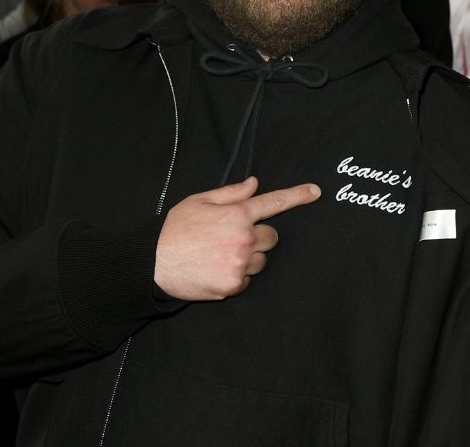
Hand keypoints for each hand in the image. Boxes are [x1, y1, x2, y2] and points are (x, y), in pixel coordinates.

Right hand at [154, 177, 319, 300]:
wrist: (153, 264)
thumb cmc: (175, 229)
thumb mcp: (199, 201)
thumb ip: (231, 193)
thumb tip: (254, 184)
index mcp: (237, 214)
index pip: (274, 202)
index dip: (297, 195)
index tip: (315, 191)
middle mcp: (243, 239)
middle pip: (272, 237)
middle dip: (259, 236)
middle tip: (234, 237)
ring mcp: (239, 264)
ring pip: (261, 260)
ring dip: (248, 257)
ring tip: (220, 255)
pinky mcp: (232, 285)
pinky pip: (246, 280)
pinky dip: (236, 276)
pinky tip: (215, 269)